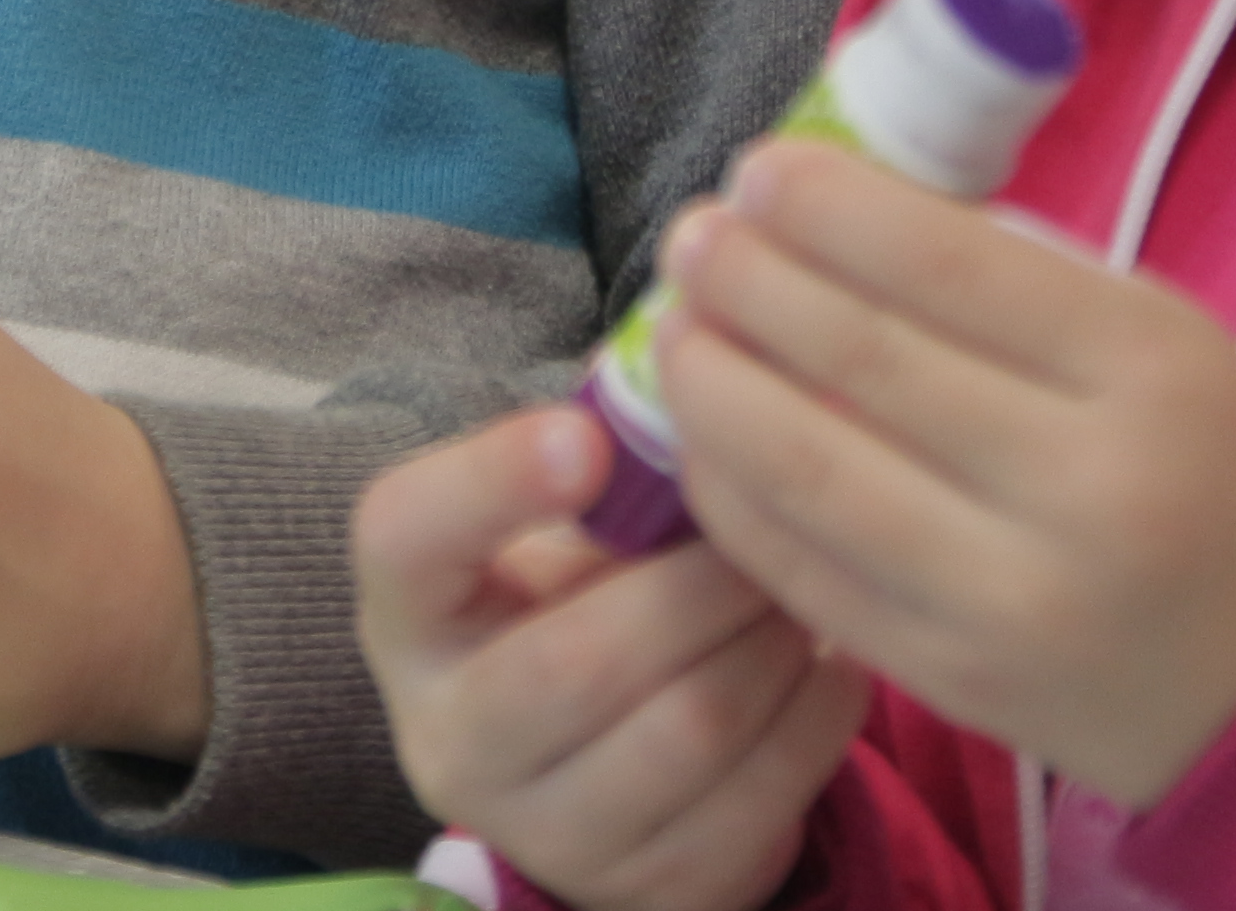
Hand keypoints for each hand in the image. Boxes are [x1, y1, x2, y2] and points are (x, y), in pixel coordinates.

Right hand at [354, 402, 868, 910]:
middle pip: (580, 658)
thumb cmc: (576, 597)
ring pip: (689, 730)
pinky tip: (828, 660)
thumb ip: (607, 463)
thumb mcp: (557, 531)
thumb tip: (710, 376)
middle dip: (700, 580)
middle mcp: (448, 737)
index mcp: (407, 611)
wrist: (594, 766)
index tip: (586, 438)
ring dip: (772, 642)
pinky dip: (817, 713)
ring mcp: (545, 833)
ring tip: (803, 584)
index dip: (490, 483)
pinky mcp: (647, 892)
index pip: (407, 536)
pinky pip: (761, 800)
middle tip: (774, 517)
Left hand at [654, 142, 1235, 804]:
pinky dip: (732, 500)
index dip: (830, 211)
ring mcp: (1012, 601)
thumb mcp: (1166, 340)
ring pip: (810, 475)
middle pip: (863, 362)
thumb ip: (1018, 279)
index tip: (758, 172)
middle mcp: (1081, 490)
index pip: (949, 269)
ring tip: (674, 327)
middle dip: (748, 283)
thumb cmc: (1226, 468)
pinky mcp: (957, 683)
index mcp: (1150, 374)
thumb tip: (838, 207)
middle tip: (692, 236)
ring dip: (714, 388)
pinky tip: (701, 440)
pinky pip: (806, 578)